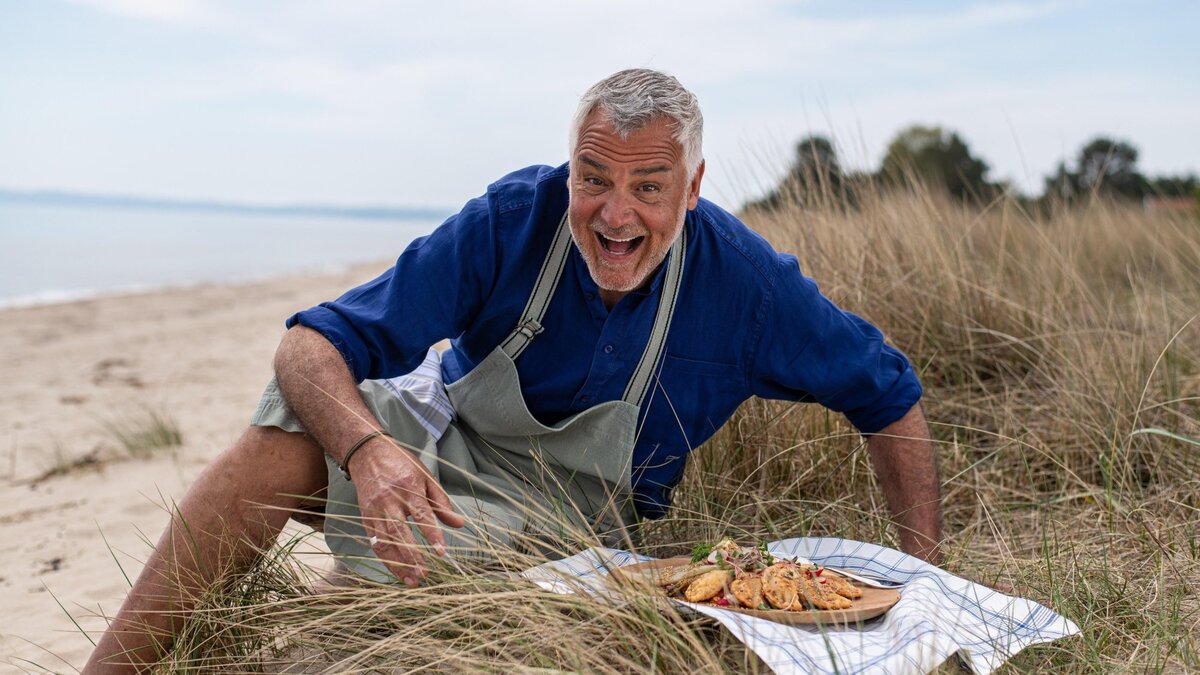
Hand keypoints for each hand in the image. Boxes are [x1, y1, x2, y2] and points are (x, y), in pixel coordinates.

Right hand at [347, 437, 465, 585]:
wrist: (367, 454)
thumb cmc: (402, 464)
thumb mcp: (426, 476)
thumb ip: (441, 502)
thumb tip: (459, 524)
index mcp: (408, 487)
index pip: (422, 514)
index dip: (431, 534)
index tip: (441, 552)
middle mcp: (389, 500)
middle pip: (400, 532)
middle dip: (412, 556)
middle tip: (425, 574)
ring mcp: (374, 510)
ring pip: (385, 541)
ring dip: (398, 564)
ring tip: (412, 580)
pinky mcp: (365, 517)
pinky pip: (374, 542)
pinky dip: (386, 559)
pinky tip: (397, 571)